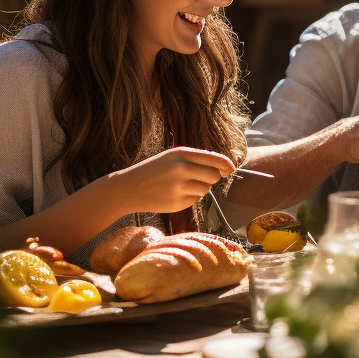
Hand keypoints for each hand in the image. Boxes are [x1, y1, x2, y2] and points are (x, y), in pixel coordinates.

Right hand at [112, 147, 234, 214]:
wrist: (128, 188)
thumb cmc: (154, 170)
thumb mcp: (172, 157)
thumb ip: (196, 160)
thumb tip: (224, 168)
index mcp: (182, 154)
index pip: (215, 159)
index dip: (226, 165)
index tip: (230, 170)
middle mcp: (182, 169)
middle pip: (214, 176)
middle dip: (211, 177)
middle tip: (198, 177)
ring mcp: (180, 187)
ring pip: (206, 189)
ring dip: (199, 188)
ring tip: (180, 185)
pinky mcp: (178, 203)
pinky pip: (195, 200)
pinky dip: (189, 198)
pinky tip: (173, 194)